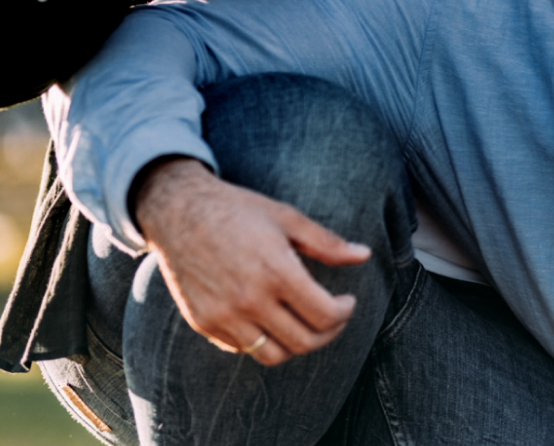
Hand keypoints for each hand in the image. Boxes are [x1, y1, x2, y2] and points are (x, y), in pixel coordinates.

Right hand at [132, 156, 372, 366]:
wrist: (178, 212)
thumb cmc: (238, 210)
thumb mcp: (288, 218)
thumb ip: (327, 242)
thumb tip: (364, 255)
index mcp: (276, 272)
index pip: (325, 315)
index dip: (345, 312)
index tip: (347, 301)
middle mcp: (249, 301)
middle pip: (304, 342)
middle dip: (329, 333)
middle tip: (334, 317)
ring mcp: (223, 317)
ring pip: (273, 355)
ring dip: (297, 344)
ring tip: (306, 323)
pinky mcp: (204, 323)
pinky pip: (243, 348)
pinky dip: (264, 341)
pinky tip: (272, 318)